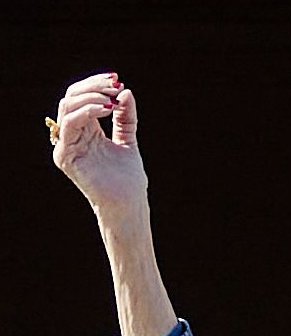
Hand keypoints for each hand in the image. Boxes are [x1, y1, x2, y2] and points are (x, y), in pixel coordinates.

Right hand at [50, 73, 146, 217]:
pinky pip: (70, 123)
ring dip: (91, 97)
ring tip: (112, 101)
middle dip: (94, 87)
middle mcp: (71, 136)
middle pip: (71, 97)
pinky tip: (107, 110)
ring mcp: (66, 146)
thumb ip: (125, 117)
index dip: (96, 84)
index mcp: (84, 131)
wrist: (129, 205)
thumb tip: (125, 91)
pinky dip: (88, 111)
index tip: (117, 80)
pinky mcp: (65, 156)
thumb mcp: (128, 140)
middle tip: (116, 86)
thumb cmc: (128, 180)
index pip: (80, 97)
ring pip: (68, 106)